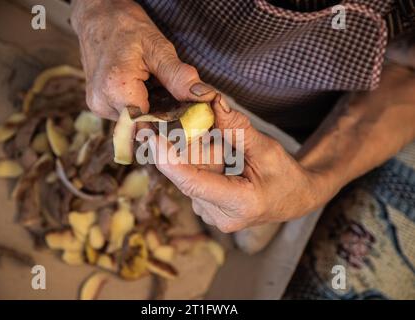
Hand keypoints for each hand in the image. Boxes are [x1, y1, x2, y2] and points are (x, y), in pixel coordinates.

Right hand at [71, 0, 214, 119]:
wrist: (98, 18)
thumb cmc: (128, 28)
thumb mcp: (159, 49)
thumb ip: (180, 77)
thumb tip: (205, 97)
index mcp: (117, 89)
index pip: (151, 124)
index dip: (171, 123)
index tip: (186, 114)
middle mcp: (103, 103)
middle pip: (143, 125)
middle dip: (162, 115)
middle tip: (172, 94)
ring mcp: (99, 106)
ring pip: (135, 122)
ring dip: (151, 110)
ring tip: (154, 86)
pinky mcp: (99, 106)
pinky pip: (126, 115)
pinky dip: (140, 106)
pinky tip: (144, 89)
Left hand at [149, 95, 330, 232]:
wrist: (292, 198)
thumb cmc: (284, 175)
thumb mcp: (267, 148)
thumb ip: (237, 128)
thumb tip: (212, 100)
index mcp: (239, 204)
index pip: (193, 183)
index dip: (168, 160)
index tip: (152, 137)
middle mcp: (219, 216)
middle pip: (186, 174)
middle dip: (186, 146)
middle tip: (190, 128)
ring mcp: (209, 216)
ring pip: (187, 175)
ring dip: (196, 155)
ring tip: (224, 152)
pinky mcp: (203, 209)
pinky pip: (191, 179)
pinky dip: (198, 162)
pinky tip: (218, 160)